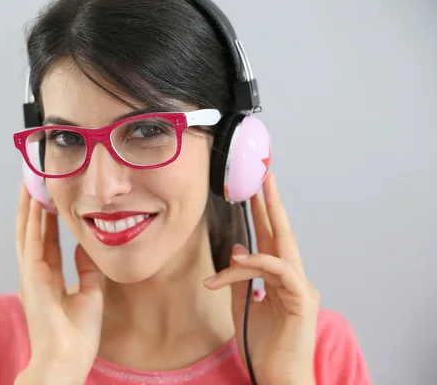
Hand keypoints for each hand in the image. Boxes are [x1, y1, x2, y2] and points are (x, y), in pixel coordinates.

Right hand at [14, 183, 103, 384]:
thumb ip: (86, 270)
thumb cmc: (77, 335)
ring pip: (28, 233)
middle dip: (32, 209)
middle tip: (34, 185)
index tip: (49, 201)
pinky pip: (32, 243)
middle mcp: (35, 274)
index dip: (46, 221)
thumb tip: (87, 247)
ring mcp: (30, 275)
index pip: (47, 243)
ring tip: (30, 185)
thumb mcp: (90, 294)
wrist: (67, 359)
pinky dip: (32, 221)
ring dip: (28, 208)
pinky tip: (34, 203)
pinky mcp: (31, 278)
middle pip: (32, 234)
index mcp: (47, 280)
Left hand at [204, 174, 318, 384]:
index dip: (264, 215)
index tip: (256, 192)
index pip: (272, 240)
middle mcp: (294, 279)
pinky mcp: (302, 301)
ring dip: (258, 233)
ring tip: (246, 214)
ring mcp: (301, 289)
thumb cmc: (264, 346)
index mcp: (280, 280)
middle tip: (265, 177)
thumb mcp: (242, 307)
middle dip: (272, 206)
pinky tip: (240, 261)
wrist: (278, 377)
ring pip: (278, 251)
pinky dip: (259, 263)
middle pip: (283, 235)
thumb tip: (238, 248)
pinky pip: (280, 272)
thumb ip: (240, 278)